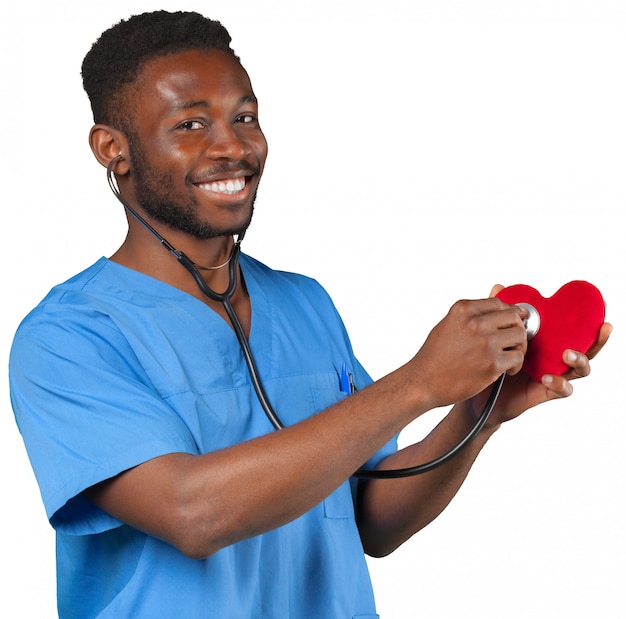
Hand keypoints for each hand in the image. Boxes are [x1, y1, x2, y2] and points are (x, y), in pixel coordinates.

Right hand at [411, 296, 527, 408]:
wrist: (423, 381)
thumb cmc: (434, 356)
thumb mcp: (448, 324)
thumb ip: (471, 314)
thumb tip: (496, 302)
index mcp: (463, 310)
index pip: (498, 303)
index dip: (509, 313)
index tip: (514, 321)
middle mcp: (475, 323)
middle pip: (513, 318)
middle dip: (517, 329)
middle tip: (512, 342)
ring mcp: (485, 342)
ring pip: (520, 336)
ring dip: (518, 347)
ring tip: (509, 357)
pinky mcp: (492, 363)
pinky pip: (518, 358)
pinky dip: (515, 365)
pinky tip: (506, 370)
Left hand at [470, 286, 611, 427]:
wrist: (480, 394)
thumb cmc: (492, 362)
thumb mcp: (496, 335)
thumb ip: (499, 314)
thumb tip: (499, 287)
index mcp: (548, 342)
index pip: (573, 329)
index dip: (589, 319)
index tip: (602, 305)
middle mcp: (555, 358)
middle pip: (587, 348)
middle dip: (598, 338)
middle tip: (603, 327)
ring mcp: (554, 375)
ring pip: (581, 370)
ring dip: (580, 360)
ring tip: (568, 354)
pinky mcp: (546, 393)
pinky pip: (563, 389)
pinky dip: (560, 383)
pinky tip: (548, 377)